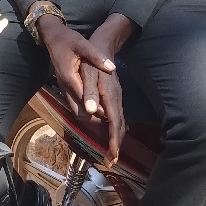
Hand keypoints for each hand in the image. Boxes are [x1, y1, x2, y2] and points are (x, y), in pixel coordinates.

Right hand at [37, 13, 115, 117]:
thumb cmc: (68, 39)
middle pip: (79, 111)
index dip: (96, 109)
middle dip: (94, 117)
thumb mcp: (83, 44)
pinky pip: (75, 104)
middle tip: (110, 120)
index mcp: (70, 78)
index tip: (110, 116)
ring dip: (90, 115)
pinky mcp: (66, 87)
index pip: (83, 99)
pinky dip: (85, 109)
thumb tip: (112, 68)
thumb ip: (96, 57)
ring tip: (107, 117)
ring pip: (76, 110)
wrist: (52, 37)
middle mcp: (65, 86)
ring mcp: (64, 88)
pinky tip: (98, 108)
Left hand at [80, 13, 135, 168]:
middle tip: (111, 161)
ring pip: (119, 122)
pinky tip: (111, 133)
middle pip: (119, 127)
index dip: (113, 142)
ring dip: (115, 138)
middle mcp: (116, 99)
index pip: (114, 124)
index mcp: (109, 97)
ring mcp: (117, 97)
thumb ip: (89, 93)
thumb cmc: (90, 60)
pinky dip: (115, 128)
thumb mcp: (86, 74)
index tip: (112, 158)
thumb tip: (90, 112)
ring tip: (111, 152)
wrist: (102, 44)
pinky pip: (117, 116)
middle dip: (116, 145)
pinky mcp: (114, 95)